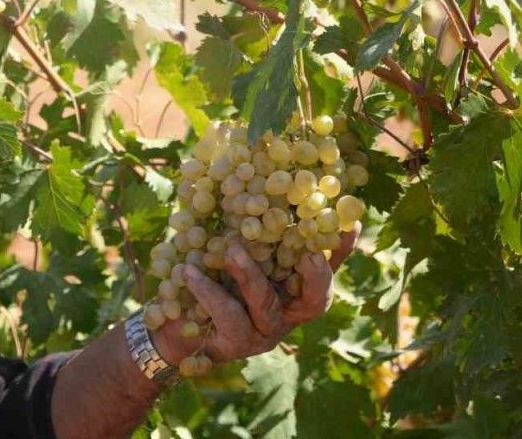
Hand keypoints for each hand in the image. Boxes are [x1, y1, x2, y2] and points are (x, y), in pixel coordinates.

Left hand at [153, 222, 360, 364]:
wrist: (171, 321)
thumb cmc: (208, 274)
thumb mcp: (226, 244)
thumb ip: (247, 224)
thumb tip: (250, 176)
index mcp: (293, 288)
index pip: (325, 269)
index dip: (339, 250)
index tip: (350, 224)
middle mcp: (286, 312)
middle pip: (315, 300)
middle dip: (315, 276)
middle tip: (306, 251)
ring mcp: (264, 331)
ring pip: (266, 304)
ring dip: (249, 275)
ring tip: (230, 250)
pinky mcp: (236, 344)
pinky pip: (228, 316)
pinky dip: (209, 292)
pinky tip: (189, 271)